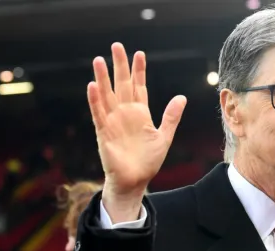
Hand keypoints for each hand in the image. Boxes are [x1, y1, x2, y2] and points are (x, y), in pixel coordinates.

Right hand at [88, 42, 186, 198]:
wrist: (135, 181)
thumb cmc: (148, 161)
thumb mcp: (164, 136)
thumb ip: (171, 117)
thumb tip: (182, 97)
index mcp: (140, 114)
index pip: (138, 87)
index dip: (138, 71)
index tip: (139, 53)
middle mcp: (125, 114)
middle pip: (121, 85)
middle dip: (119, 66)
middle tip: (117, 46)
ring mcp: (113, 122)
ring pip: (107, 95)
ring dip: (103, 78)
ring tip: (99, 60)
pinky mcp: (104, 133)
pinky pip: (99, 114)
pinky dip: (95, 100)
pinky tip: (93, 86)